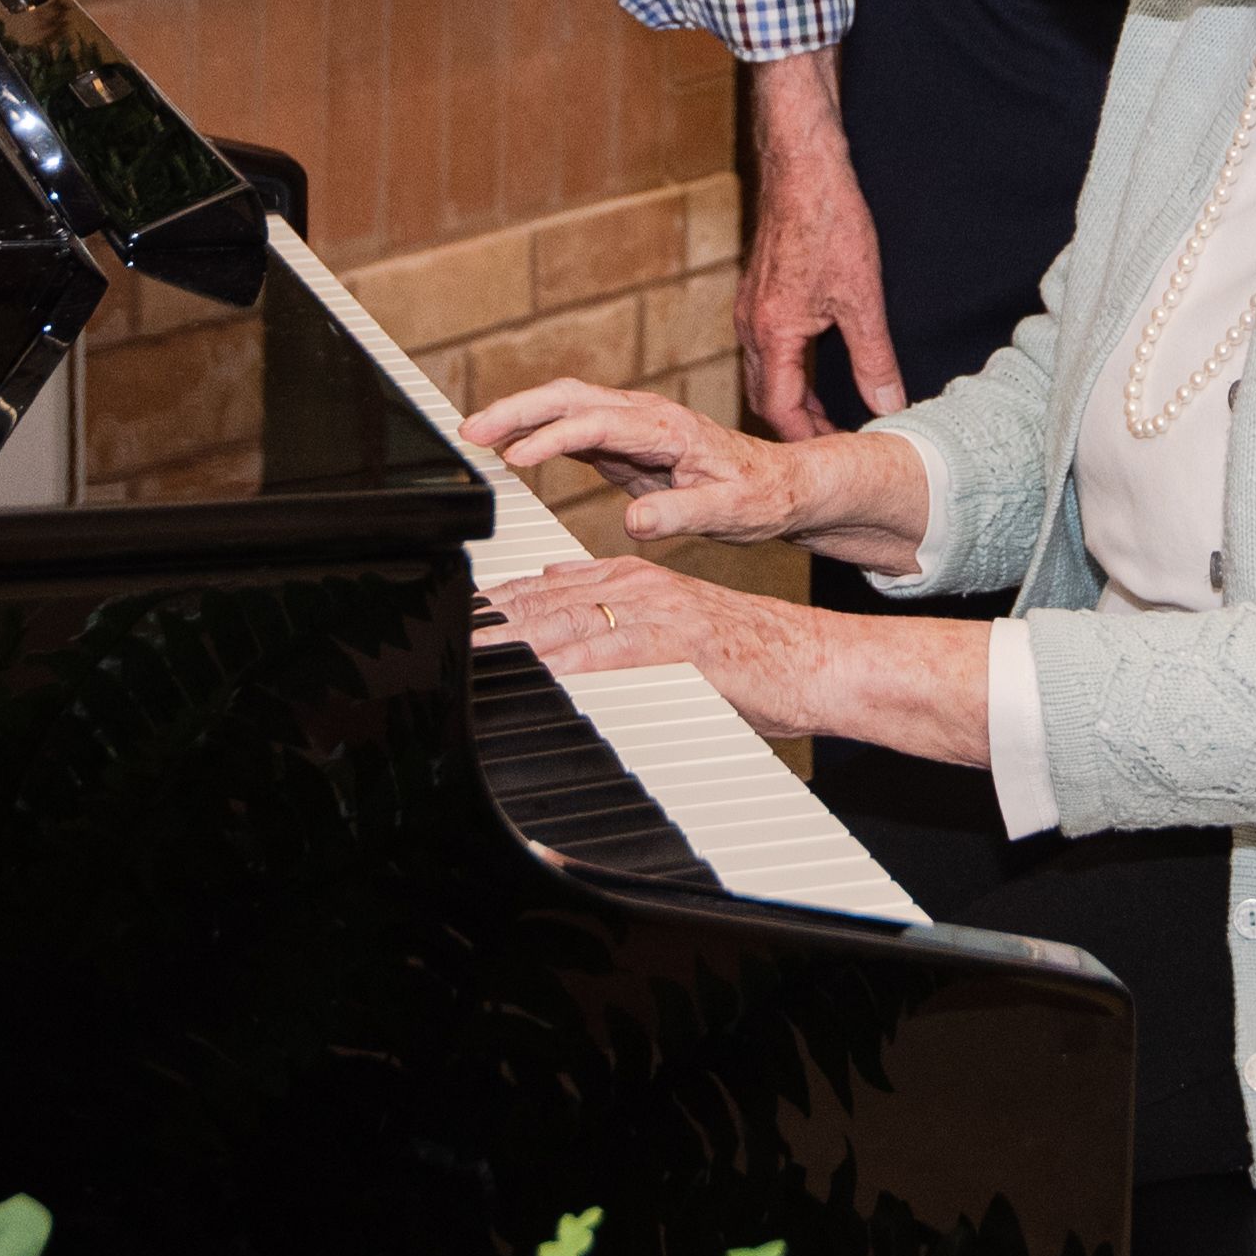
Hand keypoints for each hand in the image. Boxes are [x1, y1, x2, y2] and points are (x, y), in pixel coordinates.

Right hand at [463, 377, 797, 546]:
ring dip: (519, 416)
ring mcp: (633, 425)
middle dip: (517, 409)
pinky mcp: (626, 441)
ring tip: (474, 436)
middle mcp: (645, 415)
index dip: (553, 437)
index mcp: (667, 427)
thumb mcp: (730, 513)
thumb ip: (682, 514)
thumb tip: (634, 520)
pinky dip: (538, 433)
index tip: (515, 457)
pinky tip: (511, 448)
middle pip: (569, 398)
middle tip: (469, 431)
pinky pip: (574, 429)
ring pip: (566, 407)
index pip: (597, 423)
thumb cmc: (761, 496)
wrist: (782, 483)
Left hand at [481, 555, 984, 759]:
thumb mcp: (667, 634)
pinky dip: (576, 663)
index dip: (494, 607)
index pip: (545, 589)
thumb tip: (560, 626)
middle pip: (545, 603)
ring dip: (517, 640)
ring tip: (473, 655)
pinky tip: (545, 674)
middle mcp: (638, 585)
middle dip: (491, 624)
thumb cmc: (743, 661)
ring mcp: (658, 610)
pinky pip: (617, 652)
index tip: (452, 623)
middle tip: (443, 641)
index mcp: (630, 580)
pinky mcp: (681, 642)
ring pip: (572, 621)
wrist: (811, 662)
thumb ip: (614, 625)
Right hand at [740, 52, 900, 436]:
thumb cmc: (828, 221)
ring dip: (791, 398)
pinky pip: (764, 346)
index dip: (806, 438)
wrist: (803, 165)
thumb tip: (889, 405)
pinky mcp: (760, 290)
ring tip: (826, 415)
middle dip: (796, 425)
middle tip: (831, 445)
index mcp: (772, 333)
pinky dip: (786, 370)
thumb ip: (873, 359)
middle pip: (763, 395)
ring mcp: (751, 306)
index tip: (832, 455)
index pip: (777, 409)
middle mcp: (751, 324)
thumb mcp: (862, 298)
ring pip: (762, 371)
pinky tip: (812, 367)